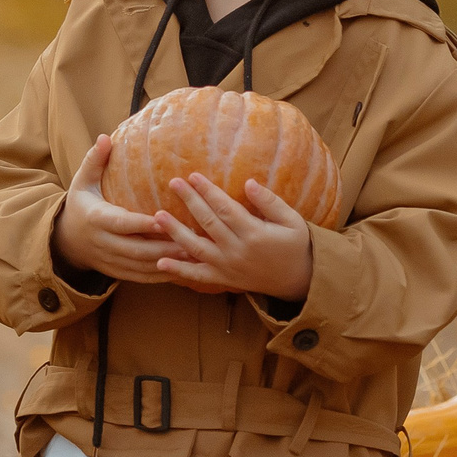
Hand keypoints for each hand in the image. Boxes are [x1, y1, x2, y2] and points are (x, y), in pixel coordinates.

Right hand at [52, 136, 186, 283]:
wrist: (66, 241)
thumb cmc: (81, 204)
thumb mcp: (82, 181)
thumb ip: (94, 160)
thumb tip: (105, 137)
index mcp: (96, 219)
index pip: (121, 223)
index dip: (141, 224)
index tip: (163, 220)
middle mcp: (103, 243)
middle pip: (135, 250)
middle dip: (163, 248)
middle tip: (190, 241)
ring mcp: (110, 261)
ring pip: (141, 267)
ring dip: (167, 263)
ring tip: (192, 256)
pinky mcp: (118, 272)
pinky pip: (141, 277)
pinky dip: (161, 276)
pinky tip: (183, 270)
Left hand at [151, 172, 315, 300]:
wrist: (298, 280)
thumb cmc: (296, 245)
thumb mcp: (292, 220)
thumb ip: (270, 202)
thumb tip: (249, 183)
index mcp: (254, 233)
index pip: (225, 208)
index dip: (208, 191)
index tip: (193, 176)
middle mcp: (237, 250)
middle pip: (207, 222)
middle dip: (189, 201)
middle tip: (174, 183)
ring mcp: (228, 267)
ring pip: (196, 248)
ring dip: (175, 231)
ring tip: (158, 216)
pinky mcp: (223, 279)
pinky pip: (198, 276)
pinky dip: (179, 270)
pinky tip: (160, 261)